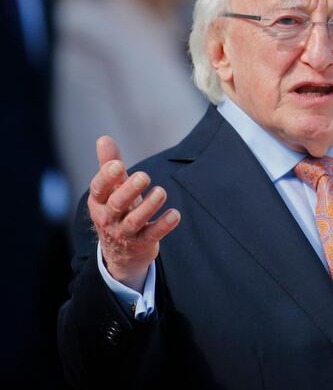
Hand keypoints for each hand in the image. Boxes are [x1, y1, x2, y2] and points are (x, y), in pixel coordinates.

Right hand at [88, 136, 180, 291]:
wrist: (121, 252)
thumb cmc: (117, 210)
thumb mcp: (111, 189)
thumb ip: (109, 165)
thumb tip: (103, 138)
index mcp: (99, 202)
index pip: (98, 189)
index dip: (106, 177)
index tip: (118, 164)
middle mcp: (108, 219)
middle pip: (116, 205)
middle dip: (129, 191)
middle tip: (143, 176)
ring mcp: (125, 233)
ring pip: (135, 221)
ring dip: (149, 206)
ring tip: (161, 191)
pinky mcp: (142, 244)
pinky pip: (152, 234)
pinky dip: (163, 225)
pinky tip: (175, 214)